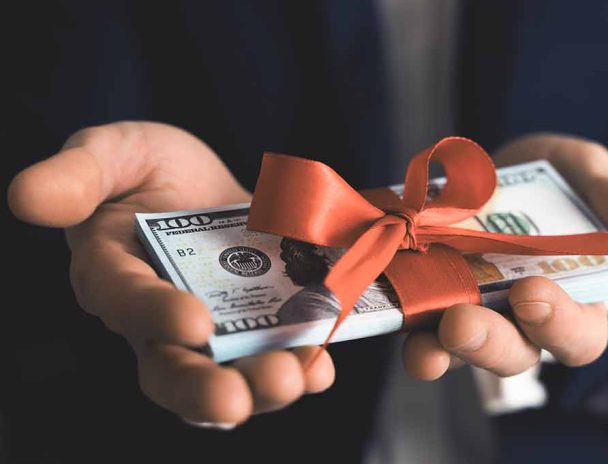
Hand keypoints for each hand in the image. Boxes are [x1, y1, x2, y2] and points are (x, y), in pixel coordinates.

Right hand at [8, 122, 334, 425]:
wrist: (203, 180)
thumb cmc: (146, 167)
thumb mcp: (112, 154)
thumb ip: (78, 174)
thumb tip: (29, 198)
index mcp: (116, 277)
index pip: (126, 303)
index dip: (154, 316)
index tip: (194, 324)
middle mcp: (162, 317)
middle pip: (174, 369)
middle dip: (206, 390)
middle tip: (240, 398)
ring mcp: (217, 325)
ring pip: (230, 373)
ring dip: (264, 384)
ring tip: (297, 378)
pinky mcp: (262, 320)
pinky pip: (277, 352)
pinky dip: (302, 364)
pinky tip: (322, 365)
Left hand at [402, 133, 607, 379]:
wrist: (490, 166)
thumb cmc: (555, 179)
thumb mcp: (589, 176)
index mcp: (573, 297)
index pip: (577, 334)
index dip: (558, 325)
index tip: (534, 293)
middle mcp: (520, 318)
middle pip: (515, 353)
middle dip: (490, 343)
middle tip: (463, 323)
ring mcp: (471, 312)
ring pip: (460, 349)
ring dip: (441, 350)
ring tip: (424, 345)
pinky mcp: (428, 299)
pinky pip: (417, 327)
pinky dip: (406, 330)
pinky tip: (393, 323)